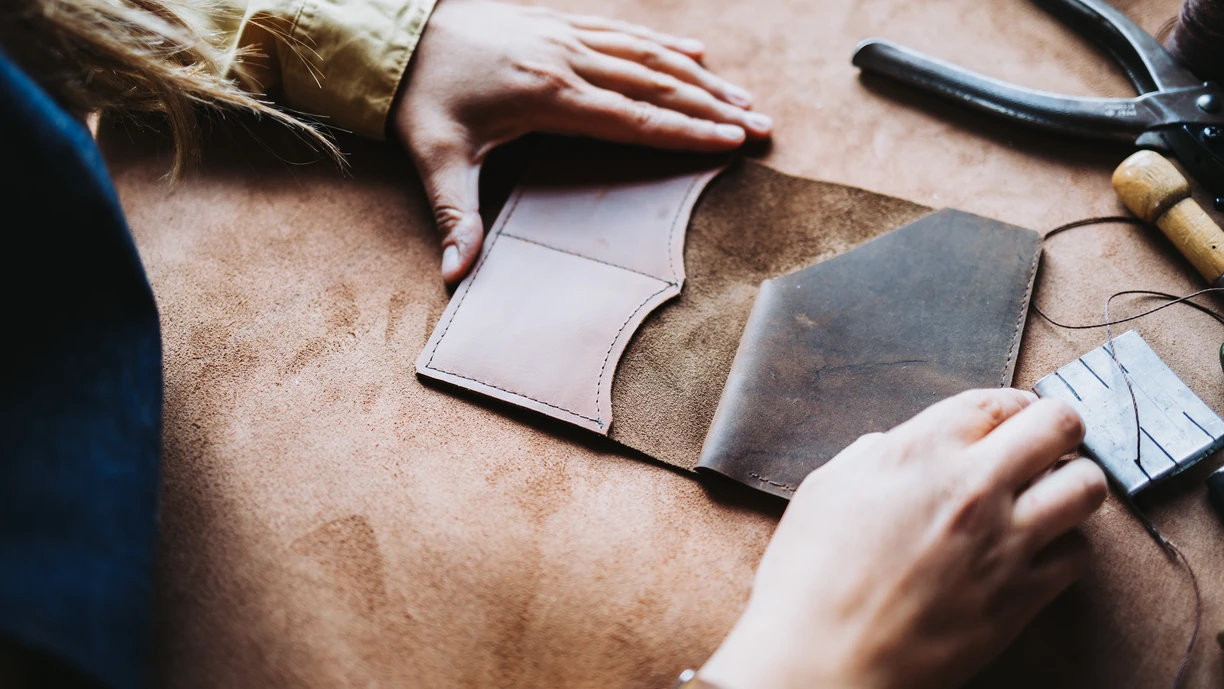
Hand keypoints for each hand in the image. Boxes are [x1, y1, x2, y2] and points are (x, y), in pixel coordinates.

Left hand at [390, 0, 770, 283]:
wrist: (396, 32)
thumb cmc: (420, 96)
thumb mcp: (435, 157)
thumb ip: (455, 215)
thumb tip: (456, 274)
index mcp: (549, 95)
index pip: (634, 118)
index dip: (686, 132)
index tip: (732, 142)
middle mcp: (568, 59)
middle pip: (657, 85)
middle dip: (714, 108)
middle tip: (762, 126)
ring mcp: (566, 35)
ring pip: (649, 55)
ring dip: (701, 78)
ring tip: (744, 97)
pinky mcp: (558, 22)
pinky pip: (624, 31)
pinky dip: (664, 44)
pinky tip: (695, 53)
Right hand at [700, 389, 1105, 688]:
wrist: (825, 660)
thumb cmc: (810, 580)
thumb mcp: (825, 490)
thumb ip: (872, 456)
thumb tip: (897, 449)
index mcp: (919, 452)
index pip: (995, 400)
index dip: (1010, 404)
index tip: (1012, 416)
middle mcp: (973, 487)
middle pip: (1059, 424)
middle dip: (1058, 425)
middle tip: (1047, 443)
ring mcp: (1005, 542)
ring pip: (1086, 486)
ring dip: (1073, 481)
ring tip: (1051, 494)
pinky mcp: (1022, 596)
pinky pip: (1077, 555)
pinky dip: (1064, 547)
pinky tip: (1037, 550)